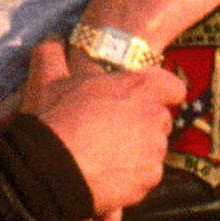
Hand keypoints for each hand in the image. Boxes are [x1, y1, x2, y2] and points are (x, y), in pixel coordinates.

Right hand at [19, 38, 183, 216]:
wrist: (50, 171)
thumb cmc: (54, 118)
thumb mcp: (46, 77)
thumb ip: (53, 51)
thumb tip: (53, 38)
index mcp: (141, 87)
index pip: (174, 87)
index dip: (159, 93)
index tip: (140, 99)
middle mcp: (155, 119)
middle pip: (160, 119)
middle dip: (141, 123)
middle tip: (110, 128)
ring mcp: (154, 153)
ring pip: (152, 150)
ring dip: (136, 151)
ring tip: (104, 153)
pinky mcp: (149, 182)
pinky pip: (144, 176)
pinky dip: (130, 176)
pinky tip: (104, 173)